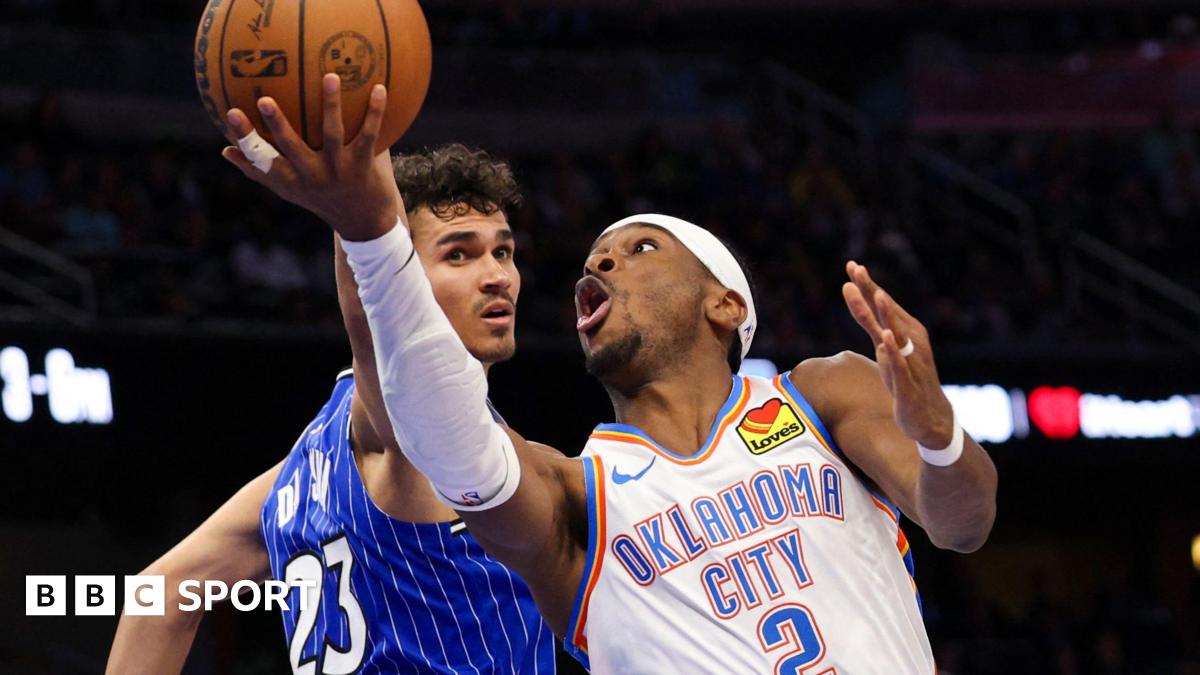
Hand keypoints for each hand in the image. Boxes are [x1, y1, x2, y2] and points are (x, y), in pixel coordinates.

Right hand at [221, 73, 403, 241]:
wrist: (364, 224)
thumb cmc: (321, 199)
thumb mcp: (288, 189)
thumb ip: (259, 169)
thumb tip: (225, 149)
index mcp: (291, 180)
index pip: (261, 159)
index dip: (245, 138)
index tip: (230, 113)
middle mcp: (312, 176)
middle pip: (291, 147)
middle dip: (277, 124)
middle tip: (265, 99)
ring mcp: (338, 170)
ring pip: (332, 133)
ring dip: (331, 105)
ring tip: (330, 77)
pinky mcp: (363, 166)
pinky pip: (369, 134)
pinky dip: (375, 111)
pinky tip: (380, 88)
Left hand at [842, 261, 954, 448]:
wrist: (930, 417)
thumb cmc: (907, 379)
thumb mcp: (885, 348)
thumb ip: (872, 325)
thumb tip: (858, 300)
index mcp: (905, 332)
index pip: (881, 304)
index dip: (866, 285)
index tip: (851, 264)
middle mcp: (911, 342)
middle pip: (887, 312)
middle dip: (872, 291)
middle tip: (857, 269)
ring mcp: (911, 362)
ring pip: (897, 334)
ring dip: (888, 315)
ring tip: (879, 295)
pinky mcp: (908, 385)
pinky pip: (901, 366)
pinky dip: (894, 352)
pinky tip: (885, 338)